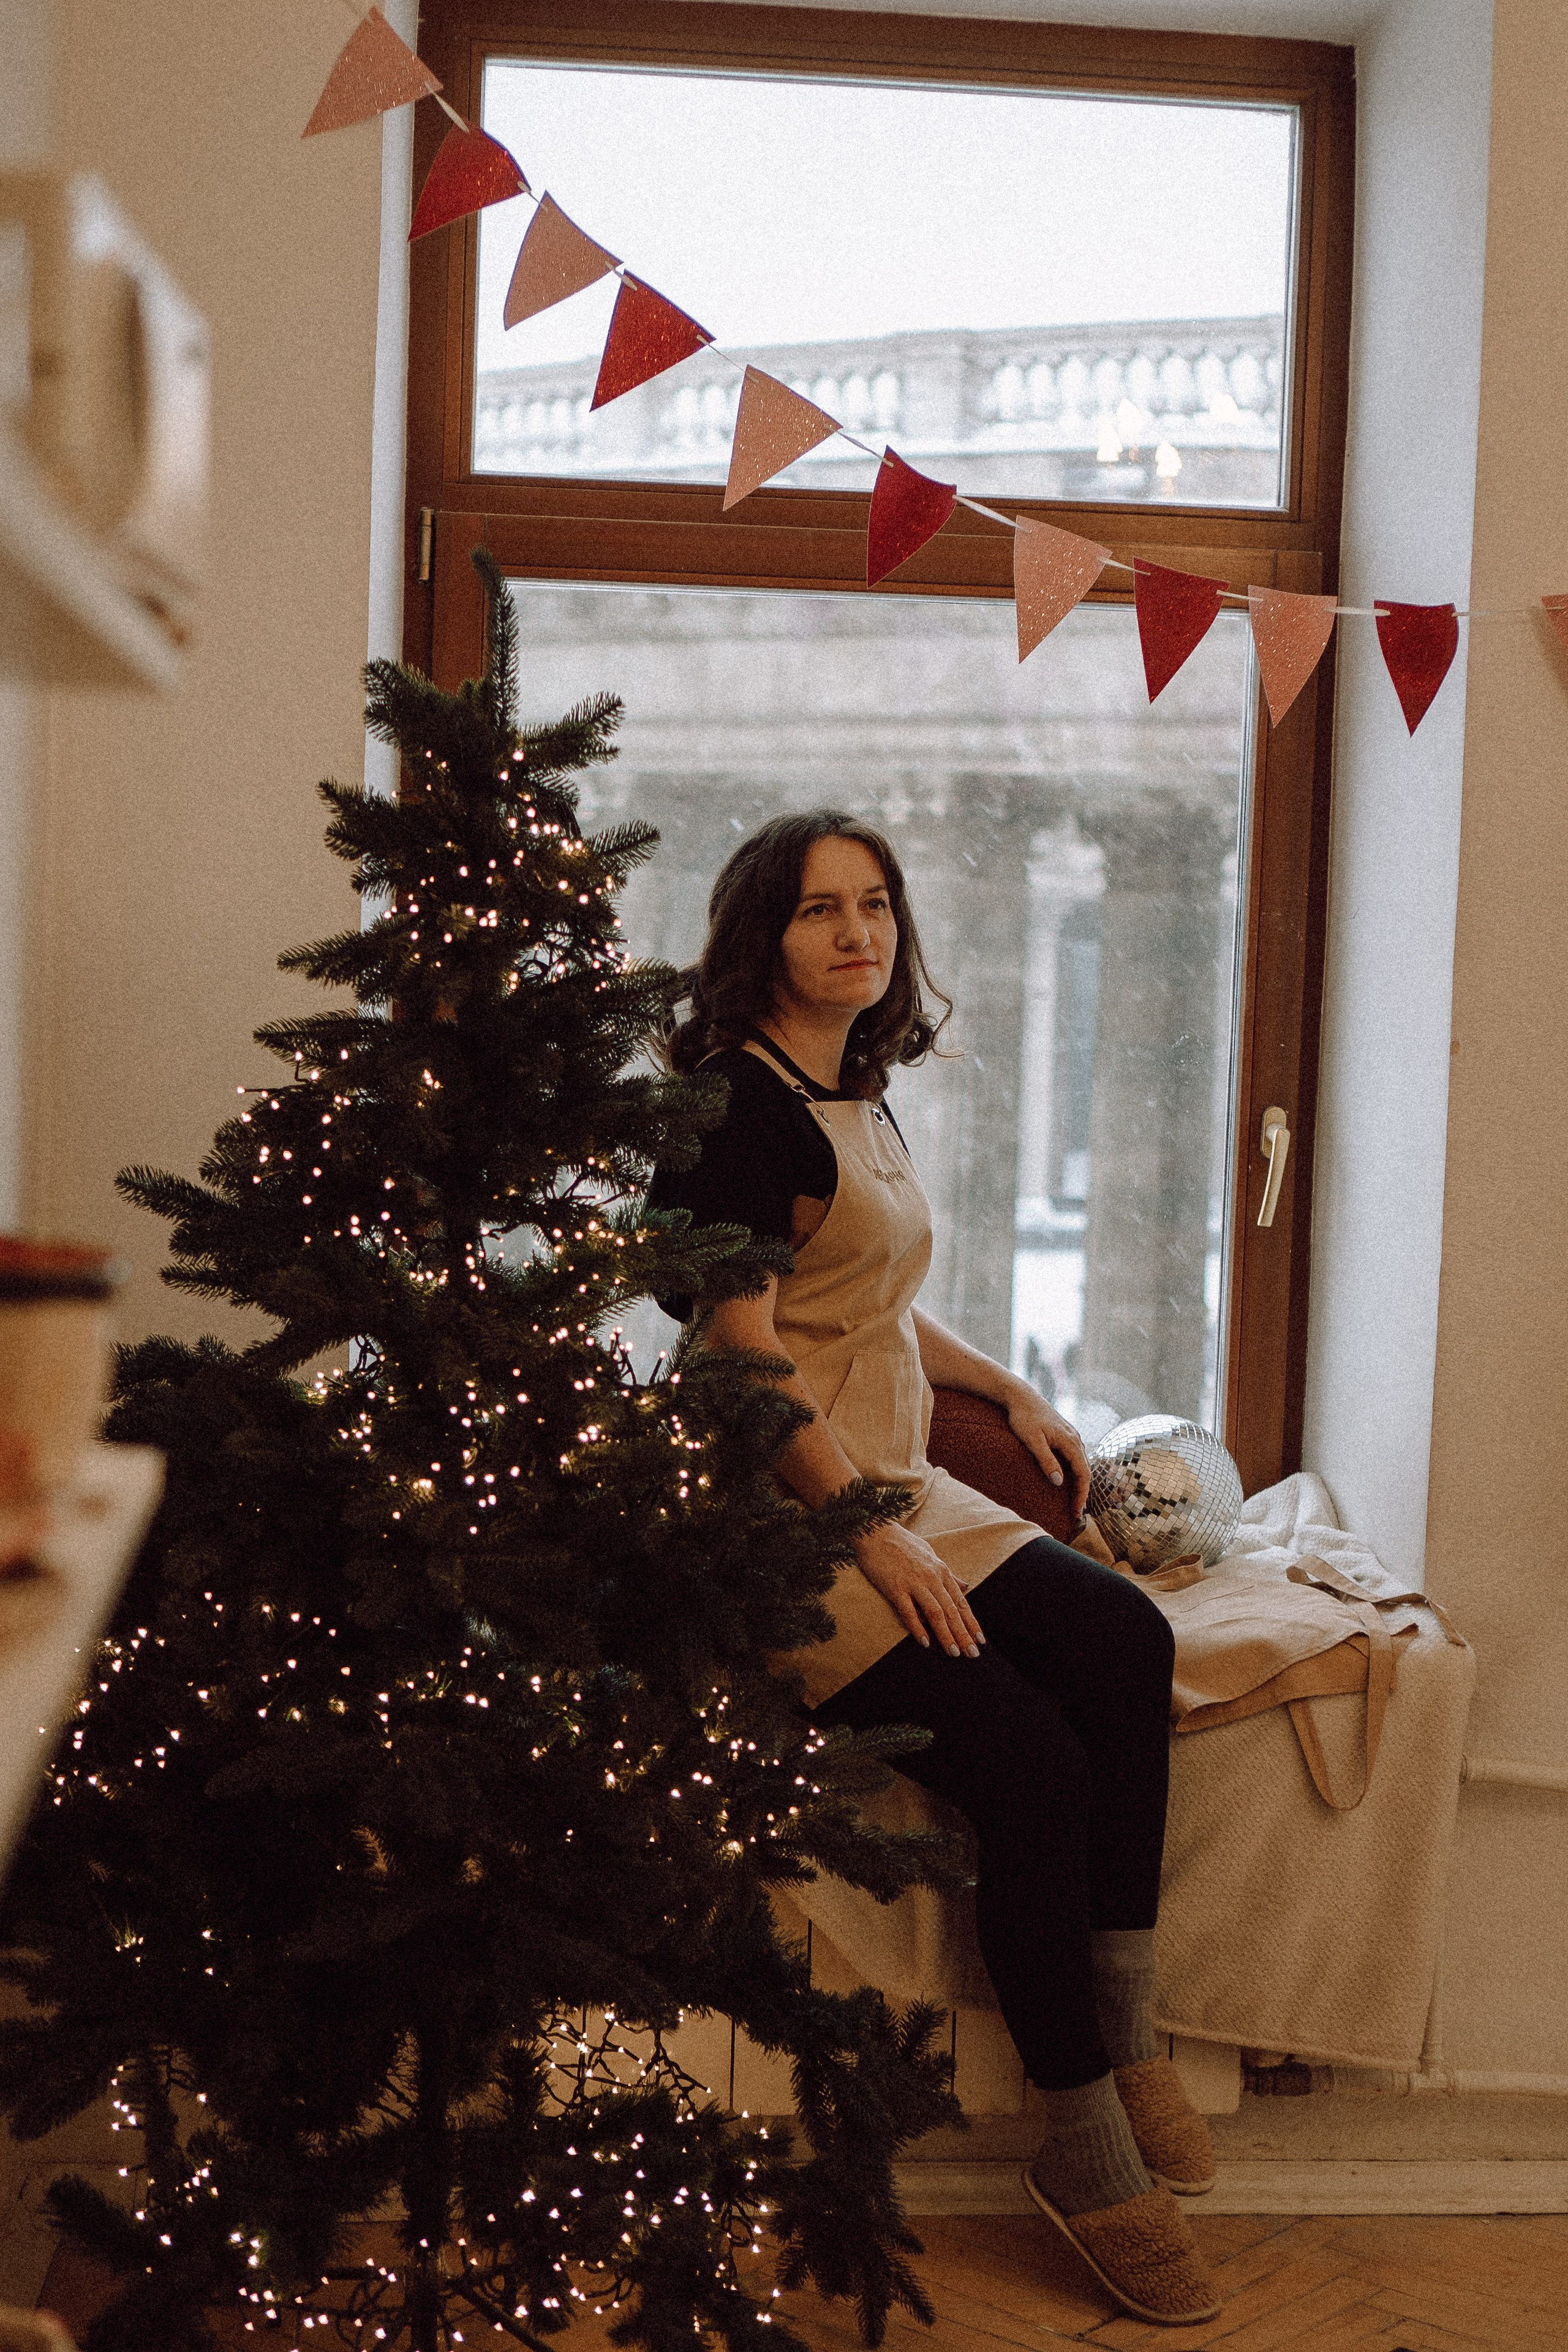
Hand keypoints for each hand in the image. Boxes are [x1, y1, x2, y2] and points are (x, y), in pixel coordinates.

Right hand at [854, 1520, 985, 1656]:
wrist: (875, 1531)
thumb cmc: (902, 1543)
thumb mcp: (931, 1555)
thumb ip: (948, 1574)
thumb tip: (965, 1586)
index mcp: (941, 1571)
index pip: (961, 1602)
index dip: (971, 1623)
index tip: (980, 1640)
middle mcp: (931, 1578)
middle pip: (951, 1611)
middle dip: (963, 1634)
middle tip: (972, 1654)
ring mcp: (914, 1583)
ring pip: (935, 1613)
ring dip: (946, 1635)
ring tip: (954, 1653)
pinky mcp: (895, 1588)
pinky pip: (909, 1612)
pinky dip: (918, 1628)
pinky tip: (925, 1642)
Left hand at [1006, 1387, 1090, 1520]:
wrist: (1020, 1396)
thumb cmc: (1024, 1417)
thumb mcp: (1032, 1441)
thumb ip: (1046, 1461)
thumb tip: (1059, 1482)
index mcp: (1070, 1442)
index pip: (1083, 1474)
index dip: (1082, 1495)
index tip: (1077, 1512)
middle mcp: (1075, 1439)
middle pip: (1085, 1471)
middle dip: (1082, 1493)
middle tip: (1075, 1513)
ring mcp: (1071, 1436)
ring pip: (1081, 1464)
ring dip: (1079, 1483)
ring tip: (1073, 1501)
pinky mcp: (1065, 1435)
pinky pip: (1075, 1457)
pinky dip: (1075, 1472)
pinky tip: (1067, 1480)